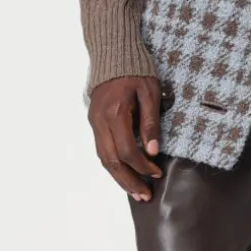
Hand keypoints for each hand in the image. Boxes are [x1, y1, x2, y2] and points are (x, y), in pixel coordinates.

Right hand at [88, 75, 163, 200]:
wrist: (113, 54)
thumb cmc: (135, 71)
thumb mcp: (150, 93)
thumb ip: (150, 123)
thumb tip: (153, 151)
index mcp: (115, 113)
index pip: (127, 150)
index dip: (142, 166)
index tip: (157, 173)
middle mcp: (100, 121)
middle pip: (111, 161)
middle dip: (129, 181)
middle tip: (144, 196)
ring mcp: (94, 122)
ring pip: (103, 158)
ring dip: (120, 178)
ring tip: (136, 192)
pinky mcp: (94, 122)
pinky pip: (102, 150)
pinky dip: (113, 165)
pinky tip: (125, 174)